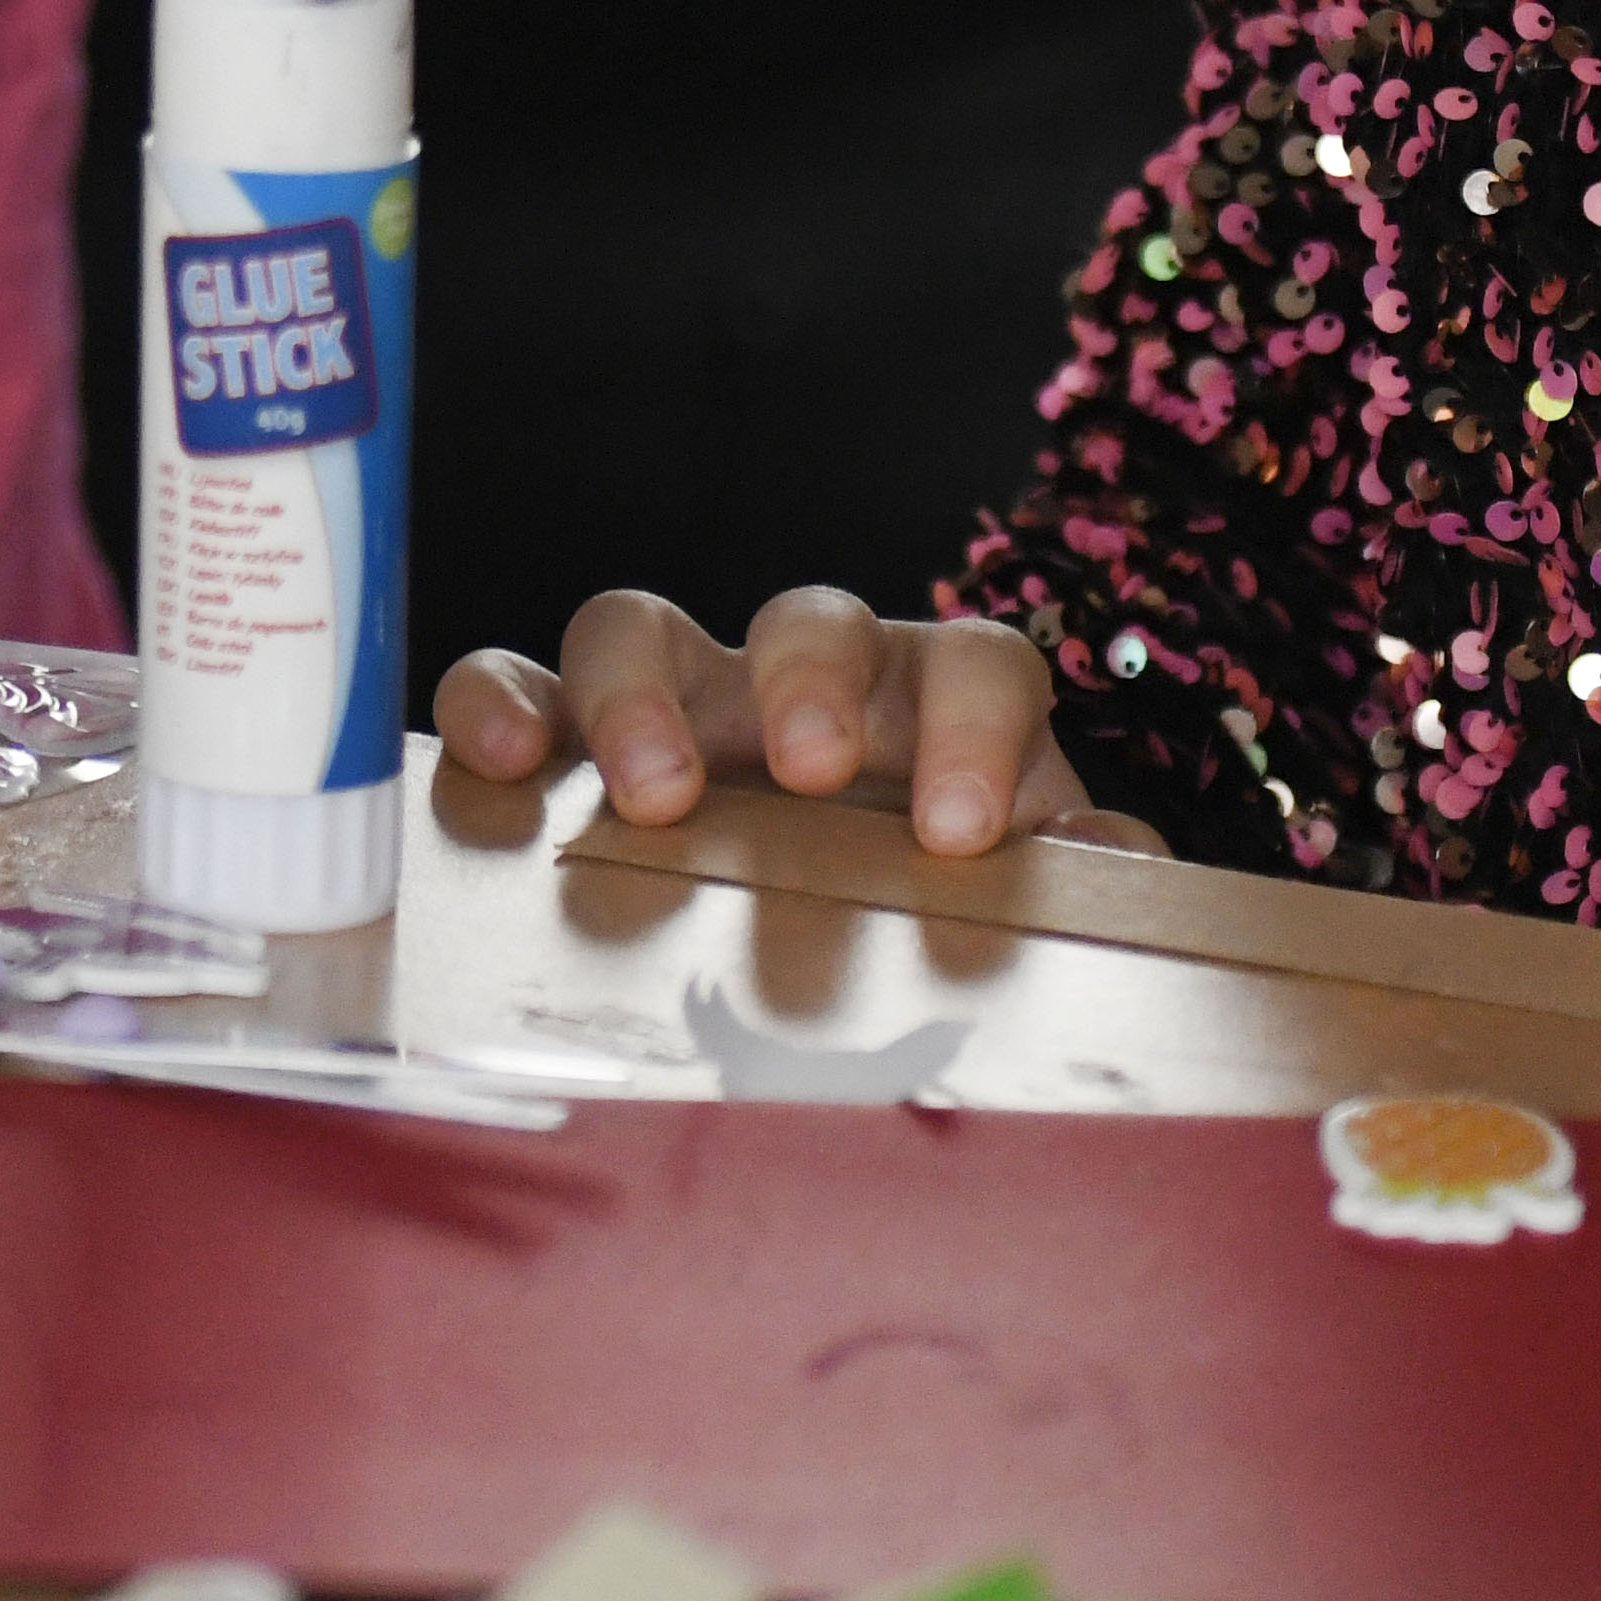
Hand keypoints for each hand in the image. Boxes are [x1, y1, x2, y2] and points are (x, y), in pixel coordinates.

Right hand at [439, 584, 1127, 860]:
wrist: (831, 980)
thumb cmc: (925, 916)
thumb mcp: (1016, 905)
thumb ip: (1082, 885)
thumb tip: (1107, 856)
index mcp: (939, 714)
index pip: (976, 664)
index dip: (974, 727)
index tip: (962, 830)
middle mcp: (808, 685)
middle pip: (812, 619)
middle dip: (812, 681)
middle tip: (813, 771)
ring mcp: (684, 702)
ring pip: (644, 628)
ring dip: (642, 695)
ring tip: (651, 793)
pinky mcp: (575, 741)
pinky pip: (518, 683)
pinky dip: (498, 701)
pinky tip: (493, 764)